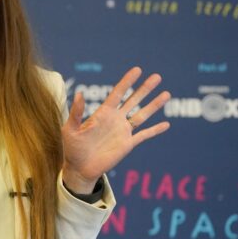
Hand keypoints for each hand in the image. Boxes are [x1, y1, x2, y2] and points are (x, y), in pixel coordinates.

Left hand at [61, 67, 170, 193]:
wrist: (79, 168)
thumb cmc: (72, 148)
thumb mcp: (70, 129)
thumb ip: (76, 112)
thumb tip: (79, 93)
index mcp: (102, 113)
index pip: (118, 93)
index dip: (127, 81)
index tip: (137, 70)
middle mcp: (115, 119)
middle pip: (133, 100)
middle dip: (145, 89)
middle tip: (157, 77)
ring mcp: (122, 131)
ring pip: (142, 115)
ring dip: (154, 105)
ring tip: (167, 93)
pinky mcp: (127, 144)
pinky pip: (144, 135)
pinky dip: (155, 130)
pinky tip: (166, 124)